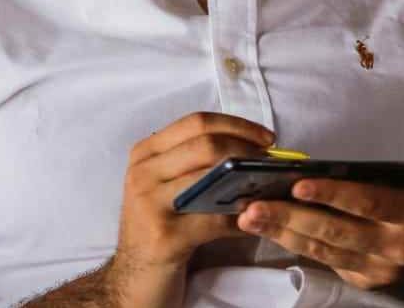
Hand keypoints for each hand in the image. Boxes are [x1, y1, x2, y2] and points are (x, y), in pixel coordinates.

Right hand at [113, 112, 274, 275]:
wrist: (132, 281)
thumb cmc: (158, 228)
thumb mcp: (163, 187)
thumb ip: (192, 164)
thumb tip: (251, 149)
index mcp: (145, 152)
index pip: (196, 122)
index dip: (237, 125)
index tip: (266, 137)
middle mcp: (142, 172)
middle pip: (206, 144)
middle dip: (246, 149)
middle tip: (271, 161)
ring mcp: (150, 204)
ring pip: (212, 178)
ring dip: (248, 182)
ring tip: (269, 186)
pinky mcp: (164, 237)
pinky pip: (214, 220)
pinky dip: (240, 219)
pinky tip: (252, 221)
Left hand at [236, 131, 403, 292]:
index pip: (367, 203)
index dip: (333, 195)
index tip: (298, 184)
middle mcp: (394, 247)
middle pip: (336, 231)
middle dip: (291, 217)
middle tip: (253, 205)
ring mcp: (377, 268)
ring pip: (324, 249)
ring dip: (283, 233)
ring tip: (248, 216)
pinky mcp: (363, 279)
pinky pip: (324, 260)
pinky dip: (294, 244)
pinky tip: (268, 228)